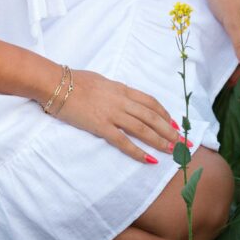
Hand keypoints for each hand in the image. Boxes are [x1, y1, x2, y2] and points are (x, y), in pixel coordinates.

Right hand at [51, 69, 190, 164]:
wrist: (56, 83)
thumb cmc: (74, 80)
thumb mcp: (101, 81)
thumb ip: (114, 91)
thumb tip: (123, 98)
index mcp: (121, 88)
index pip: (150, 102)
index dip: (165, 114)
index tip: (175, 124)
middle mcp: (121, 100)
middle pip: (152, 116)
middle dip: (170, 130)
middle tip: (184, 142)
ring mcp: (112, 113)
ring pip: (143, 128)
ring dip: (160, 141)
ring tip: (173, 151)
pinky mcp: (100, 126)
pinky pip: (123, 141)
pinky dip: (138, 151)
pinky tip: (149, 160)